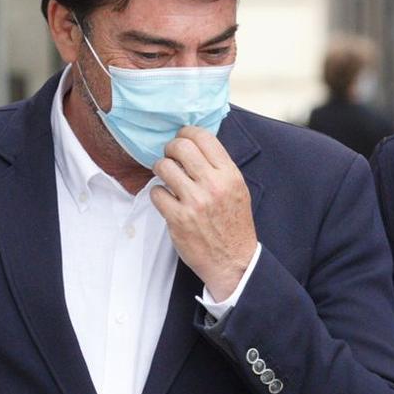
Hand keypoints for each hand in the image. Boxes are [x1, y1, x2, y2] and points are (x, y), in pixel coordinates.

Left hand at [149, 126, 257, 302]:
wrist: (233, 261)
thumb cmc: (233, 224)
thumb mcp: (237, 189)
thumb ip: (218, 167)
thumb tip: (194, 143)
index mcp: (229, 174)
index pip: (203, 136)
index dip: (186, 133)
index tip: (182, 139)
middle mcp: (213, 185)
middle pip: (180, 147)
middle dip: (170, 149)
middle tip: (171, 158)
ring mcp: (194, 202)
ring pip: (163, 166)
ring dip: (161, 169)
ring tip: (167, 178)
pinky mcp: (178, 218)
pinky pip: (156, 192)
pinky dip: (158, 194)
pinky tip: (167, 200)